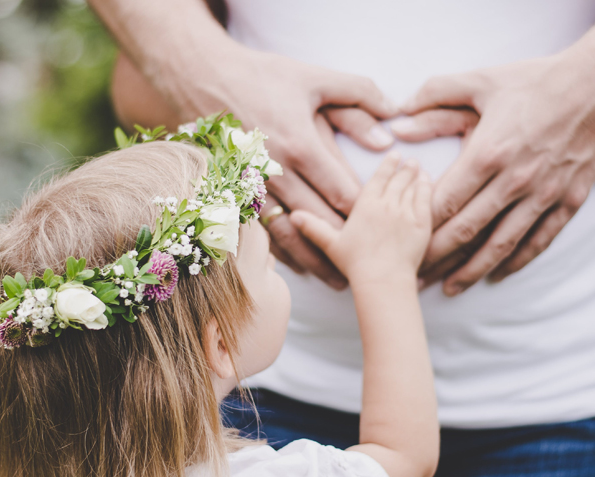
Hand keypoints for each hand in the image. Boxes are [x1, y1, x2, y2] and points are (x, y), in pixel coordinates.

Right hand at [177, 46, 397, 287]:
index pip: (341, 191)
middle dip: (345, 245)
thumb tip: (391, 126)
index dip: (364, 214)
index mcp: (301, 145)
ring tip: (337, 280)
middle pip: (319, 220)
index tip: (385, 229)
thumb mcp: (315, 79)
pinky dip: (282, 252)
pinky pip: (263, 231)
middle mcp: (278, 172)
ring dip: (314, 259)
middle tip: (369, 265)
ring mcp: (255, 186)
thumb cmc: (263, 78)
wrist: (203, 80)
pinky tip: (300, 266)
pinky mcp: (239, 191)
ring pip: (290, 234)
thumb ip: (358, 97)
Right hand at [290, 152, 432, 282]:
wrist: (382, 280)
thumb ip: (314, 227)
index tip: (393, 154)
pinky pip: (426, 199)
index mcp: (365, 205)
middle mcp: (386, 204)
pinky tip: (428, 182)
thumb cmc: (356, 265)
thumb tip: (293, 216)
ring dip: (416, 175)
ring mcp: (405, 212)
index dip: (387, 165)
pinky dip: (427, 188)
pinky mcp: (421, 224)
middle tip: (409, 159)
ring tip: (419, 167)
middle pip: (397, 180)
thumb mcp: (331, 244)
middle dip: (404, 168)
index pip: (378, 178)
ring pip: (412, 186)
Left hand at [396, 54, 594, 295]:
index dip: (419, 228)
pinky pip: (539, 240)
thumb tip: (397, 115)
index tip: (401, 243)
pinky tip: (497, 275)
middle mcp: (515, 180)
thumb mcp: (482, 80)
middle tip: (416, 276)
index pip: (445, 203)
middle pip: (466, 231)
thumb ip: (435, 95)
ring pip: (501, 244)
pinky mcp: (569, 200)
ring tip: (449, 288)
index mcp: (488, 153)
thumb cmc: (536, 80)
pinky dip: (516, 261)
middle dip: (436, 258)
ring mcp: (544, 194)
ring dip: (472, 270)